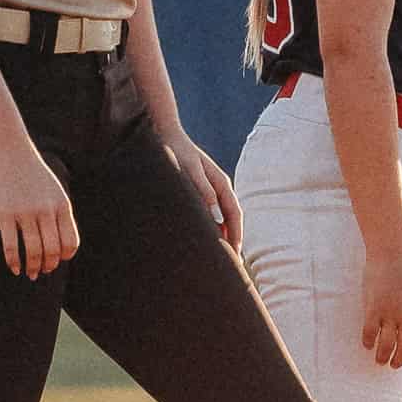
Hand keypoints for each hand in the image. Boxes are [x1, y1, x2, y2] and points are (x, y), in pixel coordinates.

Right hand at [0, 145, 78, 279]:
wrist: (8, 149)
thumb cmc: (30, 171)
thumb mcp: (52, 189)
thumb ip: (58, 211)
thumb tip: (59, 240)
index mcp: (62, 205)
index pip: (71, 242)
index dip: (65, 257)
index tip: (56, 261)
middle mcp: (46, 210)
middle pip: (52, 251)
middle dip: (48, 266)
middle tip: (42, 271)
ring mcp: (26, 212)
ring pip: (33, 251)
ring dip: (32, 267)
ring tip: (30, 273)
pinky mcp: (5, 213)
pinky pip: (11, 246)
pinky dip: (13, 262)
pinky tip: (14, 269)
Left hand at [164, 131, 242, 253]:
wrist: (164, 136)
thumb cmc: (176, 152)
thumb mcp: (189, 169)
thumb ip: (202, 188)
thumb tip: (215, 211)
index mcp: (221, 183)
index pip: (235, 215)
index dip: (236, 235)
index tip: (235, 254)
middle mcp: (218, 188)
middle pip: (231, 219)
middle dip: (232, 240)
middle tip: (232, 264)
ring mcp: (209, 191)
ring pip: (221, 218)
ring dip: (222, 237)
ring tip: (220, 258)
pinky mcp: (198, 193)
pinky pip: (209, 215)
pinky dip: (210, 229)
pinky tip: (203, 240)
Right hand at [361, 248, 401, 367]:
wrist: (392, 252)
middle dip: (398, 361)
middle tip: (391, 364)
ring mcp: (391, 313)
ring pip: (387, 346)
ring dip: (382, 357)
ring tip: (379, 359)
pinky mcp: (374, 308)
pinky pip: (370, 333)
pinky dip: (368, 342)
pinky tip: (367, 343)